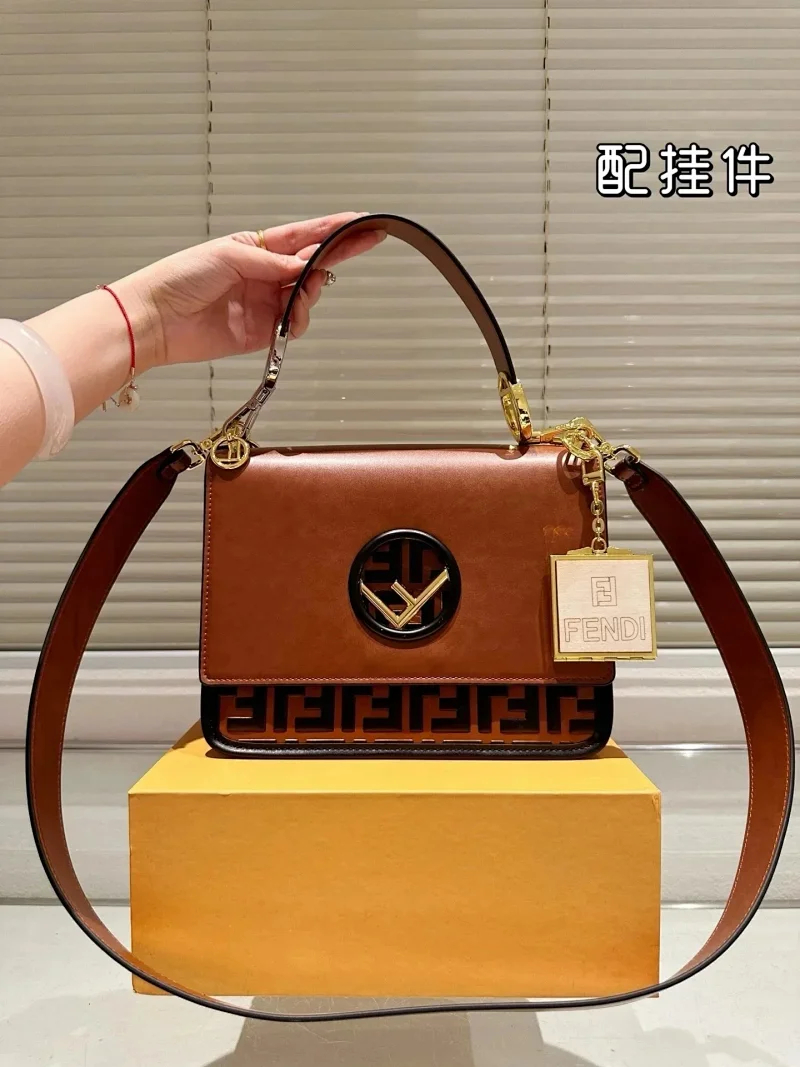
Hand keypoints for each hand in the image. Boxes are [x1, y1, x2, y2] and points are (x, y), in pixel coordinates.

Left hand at [115, 212, 384, 371]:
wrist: (156, 319)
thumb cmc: (179, 278)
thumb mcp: (228, 256)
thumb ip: (272, 262)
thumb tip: (306, 266)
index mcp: (255, 248)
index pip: (303, 235)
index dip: (333, 229)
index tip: (362, 222)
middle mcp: (264, 275)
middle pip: (312, 264)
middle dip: (338, 253)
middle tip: (365, 242)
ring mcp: (265, 304)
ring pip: (306, 296)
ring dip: (312, 291)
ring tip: (303, 289)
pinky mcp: (261, 332)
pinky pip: (292, 325)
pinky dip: (298, 319)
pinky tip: (292, 313)